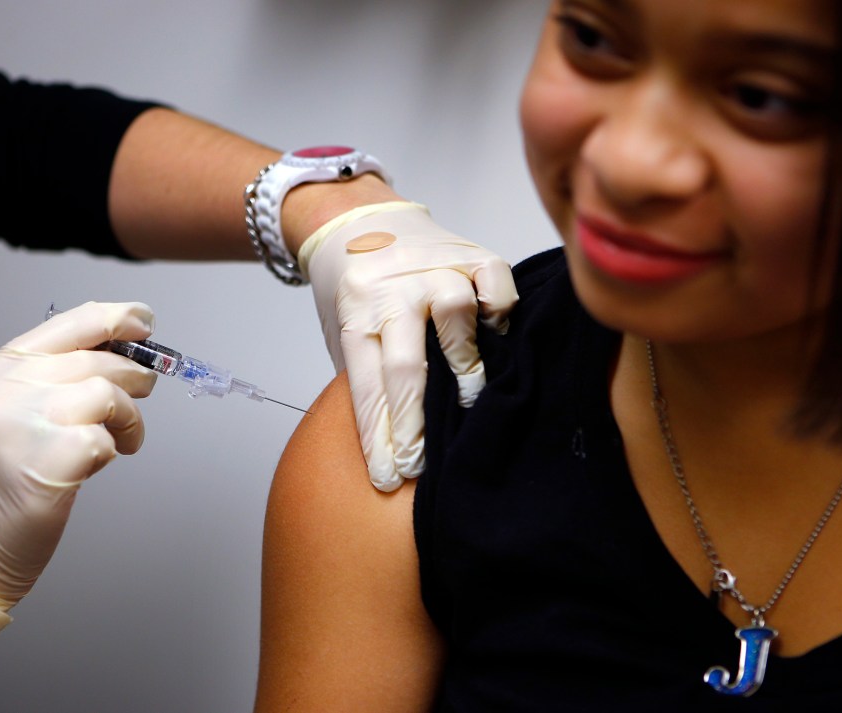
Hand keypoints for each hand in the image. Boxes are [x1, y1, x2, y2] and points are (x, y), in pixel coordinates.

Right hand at [0, 301, 157, 631]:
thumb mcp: (8, 414)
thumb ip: (53, 379)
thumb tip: (120, 355)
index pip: (69, 325)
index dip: (115, 317)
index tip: (143, 321)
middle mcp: (2, 391)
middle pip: (96, 359)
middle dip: (134, 374)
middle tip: (143, 391)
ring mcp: (21, 425)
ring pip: (107, 393)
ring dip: (129, 417)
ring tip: (125, 438)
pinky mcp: (46, 462)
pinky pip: (104, 439)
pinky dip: (111, 451)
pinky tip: (95, 466)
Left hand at [301, 203, 517, 490]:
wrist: (354, 213)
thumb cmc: (352, 285)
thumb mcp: (341, 328)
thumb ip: (368, 369)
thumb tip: (396, 435)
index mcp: (356, 311)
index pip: (366, 384)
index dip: (379, 436)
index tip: (390, 476)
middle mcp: (394, 287)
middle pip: (406, 364)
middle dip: (414, 423)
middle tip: (421, 465)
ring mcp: (434, 266)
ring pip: (456, 315)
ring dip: (465, 365)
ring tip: (469, 399)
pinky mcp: (471, 251)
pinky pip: (495, 283)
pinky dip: (500, 311)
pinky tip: (497, 334)